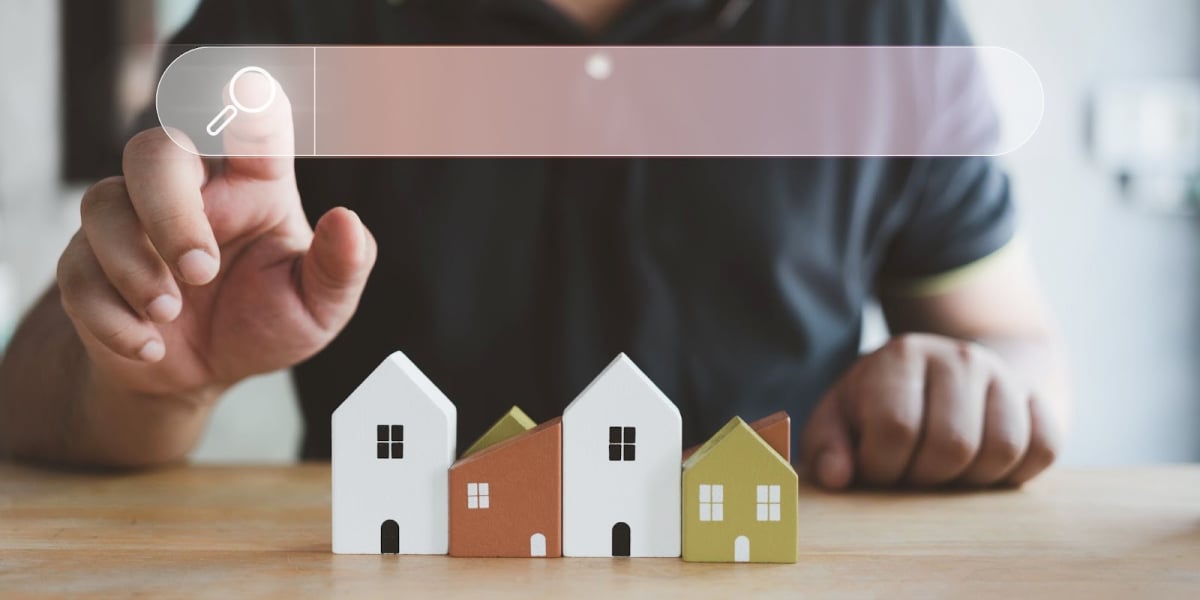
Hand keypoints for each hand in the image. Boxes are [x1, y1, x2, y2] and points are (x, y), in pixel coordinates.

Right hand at [56, 72, 375, 398]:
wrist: (203, 375)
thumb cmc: (265, 321)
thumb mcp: (318, 307)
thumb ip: (341, 268)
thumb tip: (348, 222)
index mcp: (255, 183)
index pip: (252, 125)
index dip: (250, 102)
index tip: (250, 89)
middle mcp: (191, 191)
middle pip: (155, 153)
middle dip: (169, 211)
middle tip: (199, 270)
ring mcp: (132, 224)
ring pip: (102, 204)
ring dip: (134, 265)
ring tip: (170, 312)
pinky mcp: (88, 265)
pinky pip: (77, 273)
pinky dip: (113, 317)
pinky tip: (150, 344)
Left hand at [800, 333, 1062, 489]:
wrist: (947, 372)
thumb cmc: (882, 405)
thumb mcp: (840, 416)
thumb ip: (826, 445)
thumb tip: (836, 476)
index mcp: (901, 355)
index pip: (896, 428)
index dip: (881, 466)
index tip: (876, 467)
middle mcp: (958, 356)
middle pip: (953, 445)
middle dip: (925, 477)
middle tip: (912, 473)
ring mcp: (1004, 375)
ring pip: (1002, 450)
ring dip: (970, 479)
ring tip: (945, 470)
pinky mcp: (1039, 398)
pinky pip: (1042, 449)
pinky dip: (1014, 472)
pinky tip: (982, 466)